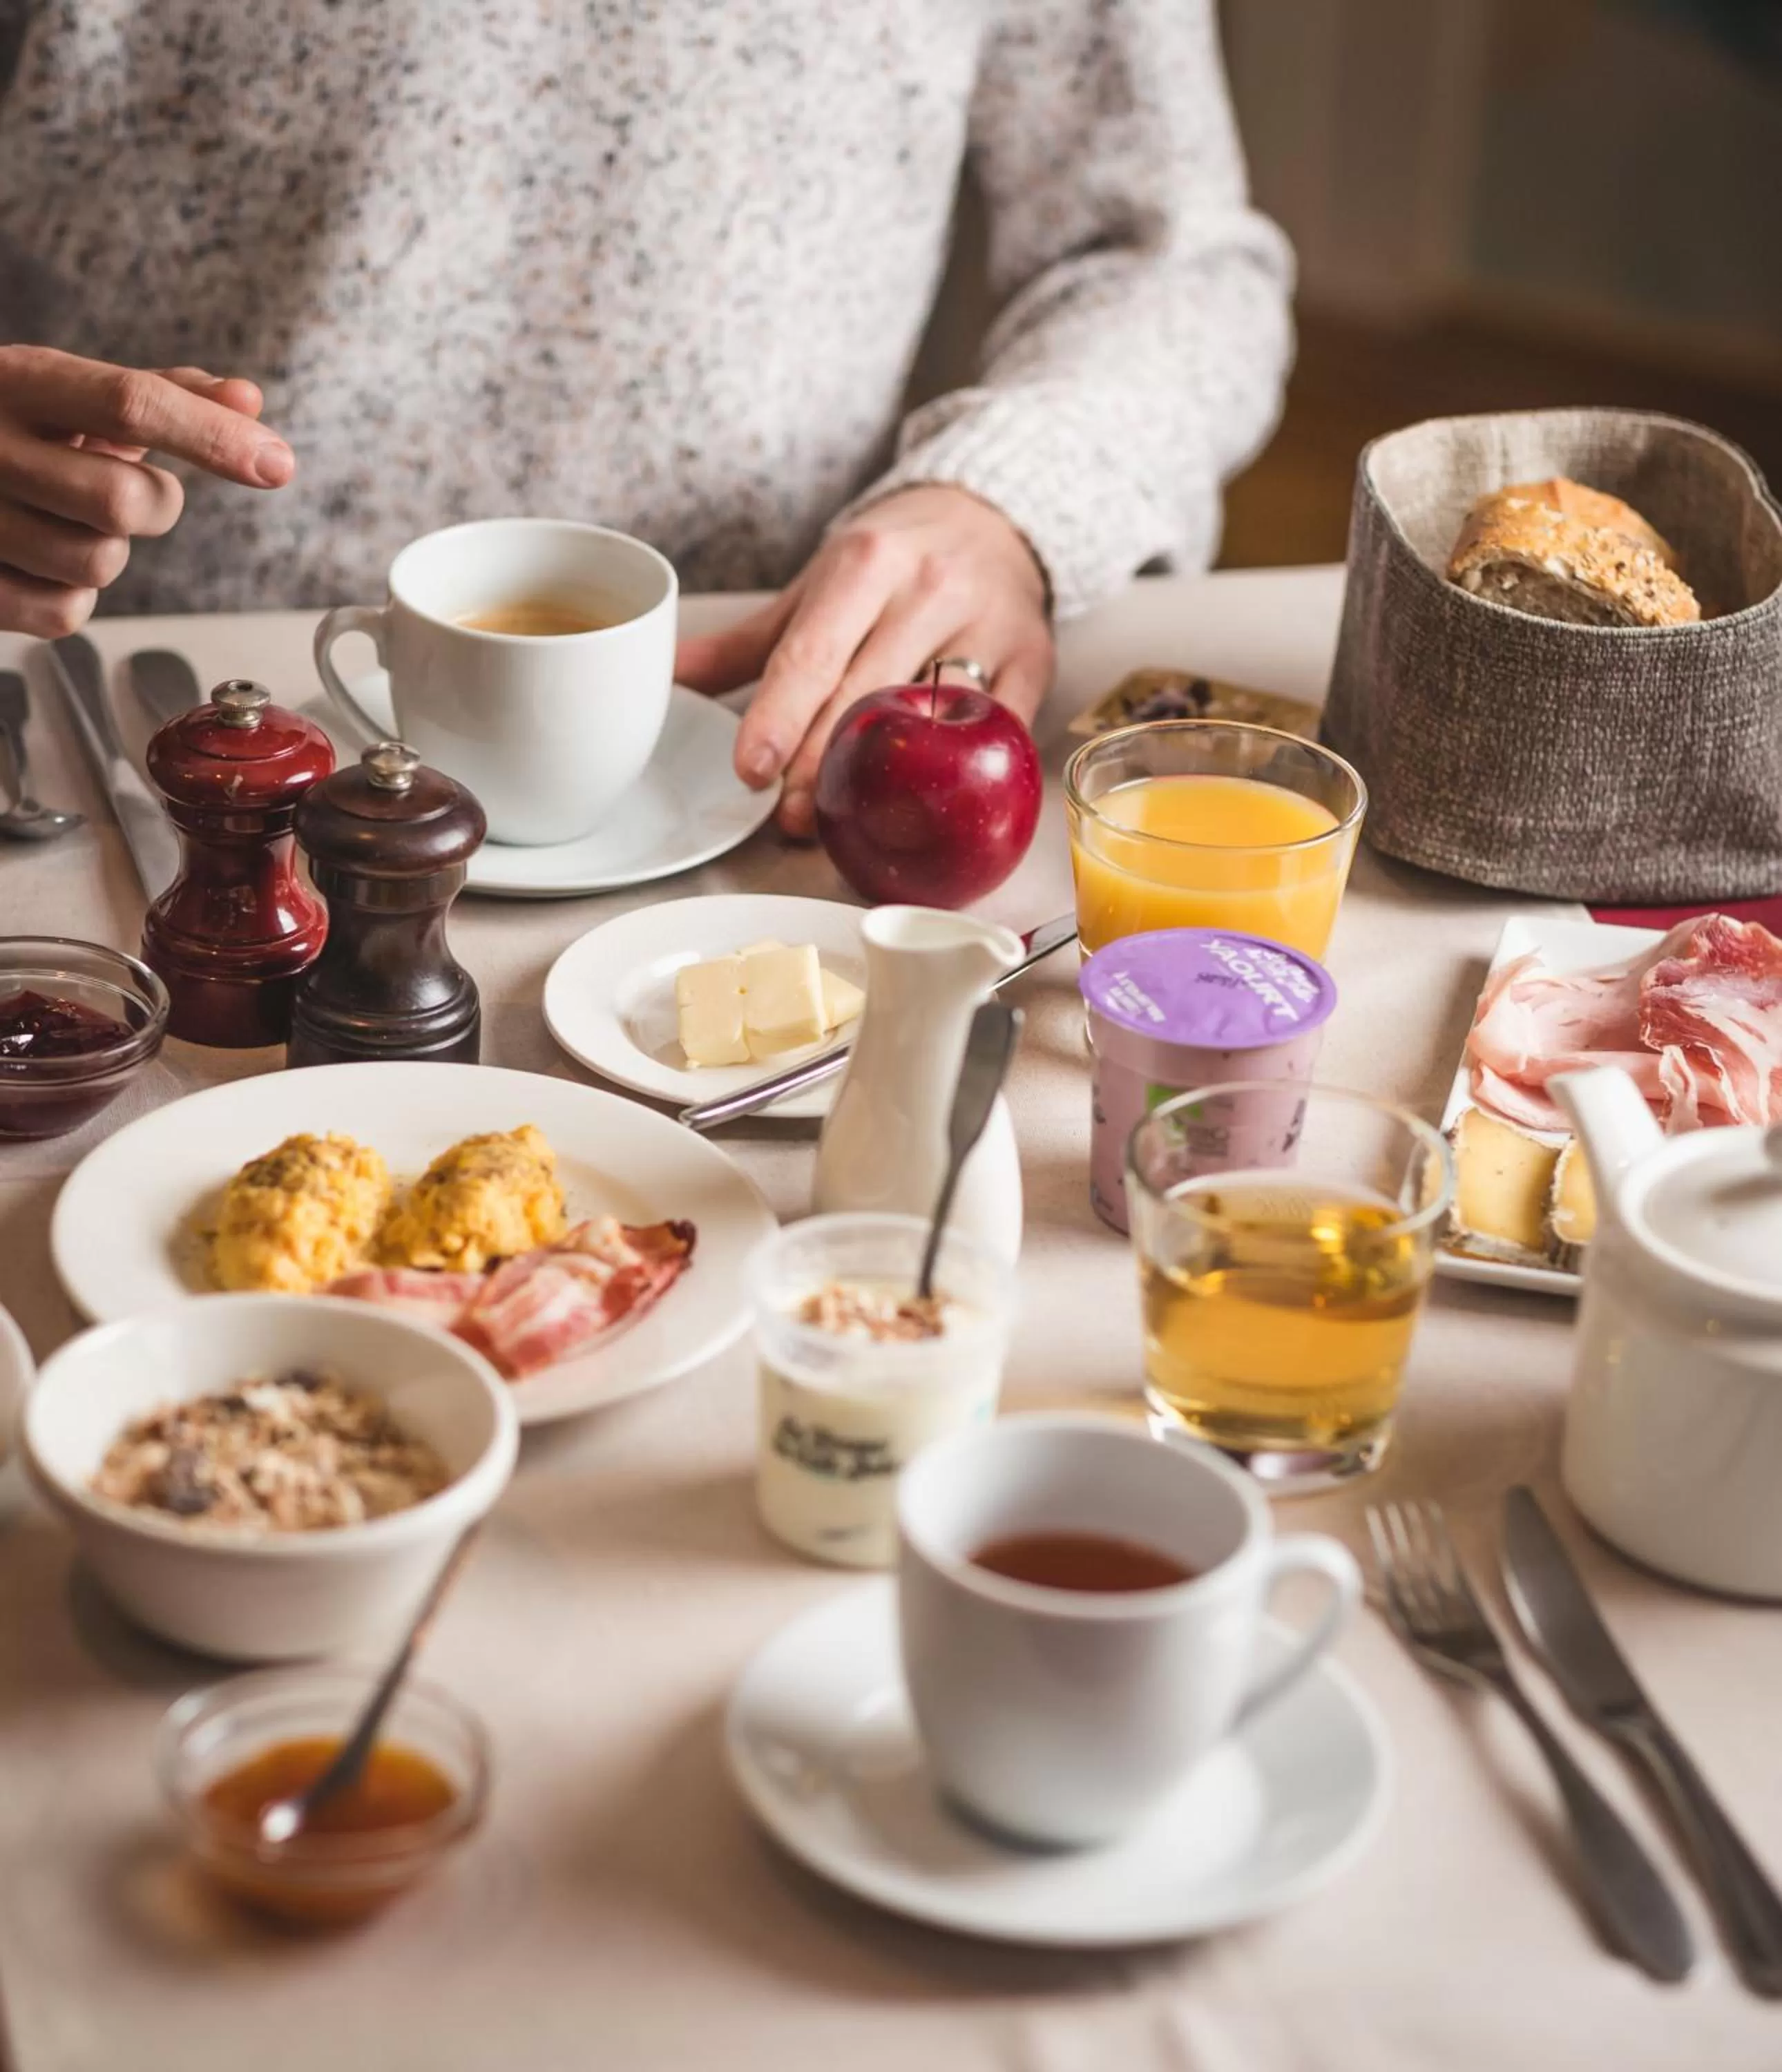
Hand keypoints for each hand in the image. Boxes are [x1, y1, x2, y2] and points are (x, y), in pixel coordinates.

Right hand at [0, 345, 294, 636]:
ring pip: (99, 564)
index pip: (130, 401)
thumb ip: (159, 395)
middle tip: (123, 491)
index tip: (278, 464)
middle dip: (152, 506)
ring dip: (107, 551)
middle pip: (125, 500)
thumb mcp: (64, 396)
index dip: (214, 436)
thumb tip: (248, 399)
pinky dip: (70, 596)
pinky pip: (64, 614)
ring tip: (61, 521)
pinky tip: (38, 561)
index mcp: (14, 379)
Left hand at [676, 484, 1052, 835]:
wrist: (994, 517)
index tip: (751, 771)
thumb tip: (669, 679)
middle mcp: (929, 588)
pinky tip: (933, 799)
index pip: (812, 653)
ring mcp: (989, 624)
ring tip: (844, 819)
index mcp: (866, 563)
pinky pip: (1000, 725)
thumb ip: (748, 643)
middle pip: (865, 695)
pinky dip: (965, 766)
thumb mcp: (818, 586)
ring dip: (887, 779)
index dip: (779, 717)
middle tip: (786, 819)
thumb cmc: (893, 562)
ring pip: (930, 717)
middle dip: (819, 764)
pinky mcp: (1034, 658)